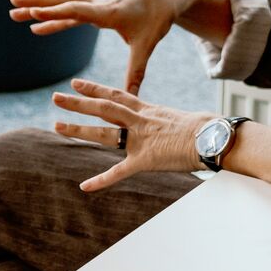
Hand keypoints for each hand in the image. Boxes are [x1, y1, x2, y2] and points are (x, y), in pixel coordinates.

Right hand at [10, 0, 211, 94]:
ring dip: (38, 4)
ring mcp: (96, 3)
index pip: (76, 10)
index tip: (32, 12)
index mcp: (108, 12)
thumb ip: (135, 72)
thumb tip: (132, 98)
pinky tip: (38, 26)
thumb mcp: (146, 45)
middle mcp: (98, 3)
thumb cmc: (157, 19)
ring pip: (62, 1)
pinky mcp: (96, 6)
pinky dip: (53, 17)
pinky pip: (70, 10)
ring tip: (14, 8)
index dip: (54, 13)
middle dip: (36, 2)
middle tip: (12, 2)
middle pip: (62, 0)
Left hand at [50, 78, 212, 192]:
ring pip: (104, 132)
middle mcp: (141, 121)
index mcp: (149, 111)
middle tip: (56, 97)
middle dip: (78, 103)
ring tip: (57, 125)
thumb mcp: (182, 119)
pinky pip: (119, 172)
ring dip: (79, 129)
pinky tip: (85, 186)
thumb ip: (168, 122)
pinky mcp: (146, 160)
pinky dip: (101, 181)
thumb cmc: (207, 130)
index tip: (77, 84)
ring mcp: (141, 139)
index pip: (117, 96)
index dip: (96, 89)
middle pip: (104, 108)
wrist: (214, 137)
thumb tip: (173, 125)